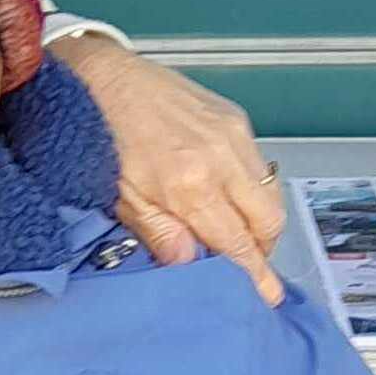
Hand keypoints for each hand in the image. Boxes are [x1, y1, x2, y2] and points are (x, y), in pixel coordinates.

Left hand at [65, 41, 286, 304]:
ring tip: (239, 231)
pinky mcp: (236, 118)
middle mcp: (221, 161)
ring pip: (271, 194)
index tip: (267, 295)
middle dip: (263, 250)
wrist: (104, 78)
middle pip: (268, 222)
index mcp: (189, 186)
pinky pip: (260, 165)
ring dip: (261, 221)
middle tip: (247, 261)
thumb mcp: (121, 198)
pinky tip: (230, 195)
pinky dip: (253, 189)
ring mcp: (233, 136)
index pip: (236, 242)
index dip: (254, 273)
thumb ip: (159, 233)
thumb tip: (190, 265)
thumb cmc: (105, 139)